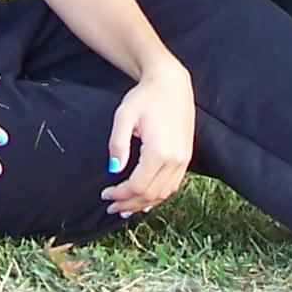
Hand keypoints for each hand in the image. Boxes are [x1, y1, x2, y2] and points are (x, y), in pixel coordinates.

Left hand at [102, 63, 194, 217]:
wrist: (171, 83)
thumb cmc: (145, 96)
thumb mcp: (124, 116)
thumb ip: (118, 144)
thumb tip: (114, 170)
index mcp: (159, 151)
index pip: (138, 186)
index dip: (120, 195)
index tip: (105, 194)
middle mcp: (175, 159)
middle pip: (151, 194)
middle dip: (129, 203)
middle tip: (111, 206)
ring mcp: (184, 160)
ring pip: (164, 194)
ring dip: (144, 203)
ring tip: (126, 208)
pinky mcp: (186, 157)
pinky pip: (173, 185)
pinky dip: (159, 196)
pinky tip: (147, 200)